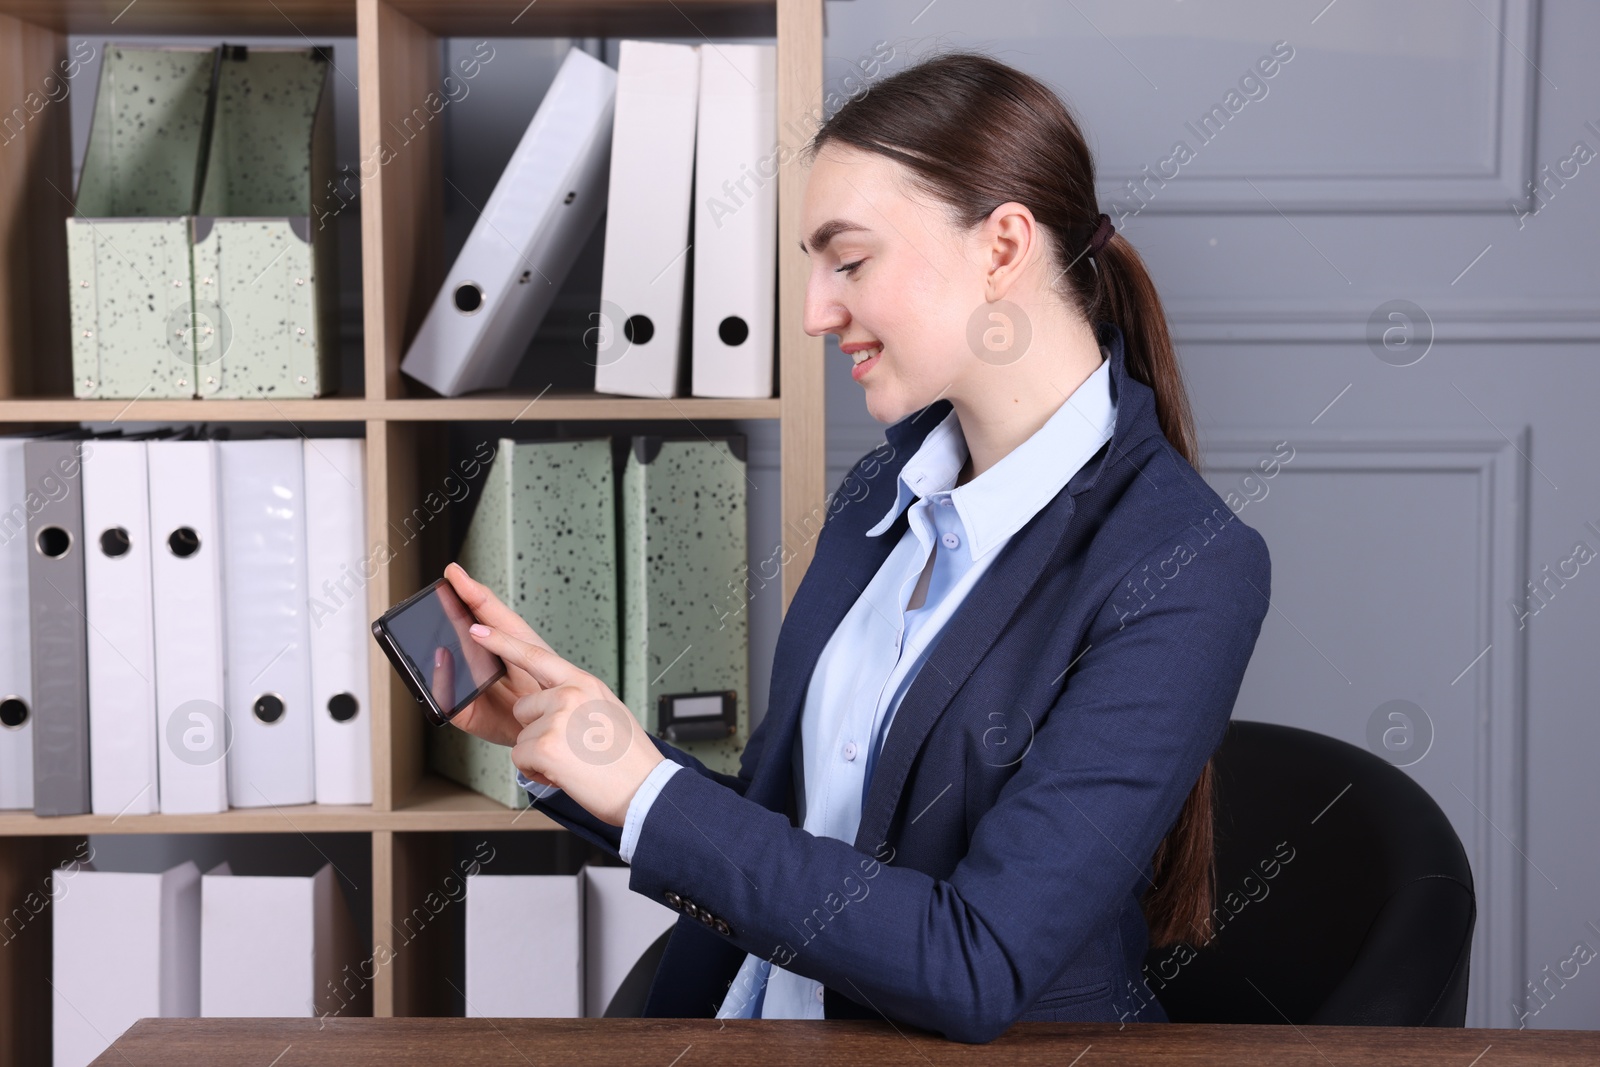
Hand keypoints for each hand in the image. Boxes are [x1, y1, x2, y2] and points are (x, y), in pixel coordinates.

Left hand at [444, 561, 664, 822]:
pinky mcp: (545, 746)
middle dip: (536, 730)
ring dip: (539, 754)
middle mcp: (570, 694)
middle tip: (572, 747)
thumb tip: (552, 703)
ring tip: (574, 761)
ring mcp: (557, 718)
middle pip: (523, 707)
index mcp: (584, 683)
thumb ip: (577, 698)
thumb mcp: (607, 711)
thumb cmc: (629, 758)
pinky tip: (567, 773)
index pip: (535, 655)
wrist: (646, 790)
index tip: (477, 628)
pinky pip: (521, 759)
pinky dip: (539, 772)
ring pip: (522, 736)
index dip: (502, 642)